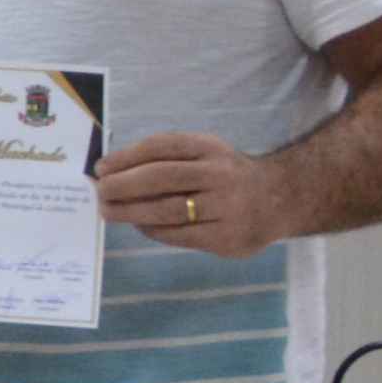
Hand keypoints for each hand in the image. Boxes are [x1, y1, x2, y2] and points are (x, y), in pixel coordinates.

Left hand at [98, 130, 282, 258]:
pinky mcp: (227, 237)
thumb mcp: (205, 154)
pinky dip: (153, 230)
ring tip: (109, 211)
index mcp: (211, 148)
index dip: (127, 156)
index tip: (101, 168)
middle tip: (100, 192)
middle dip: (124, 185)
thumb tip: (112, 173)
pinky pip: (179, 235)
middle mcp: (221, 174)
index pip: (163, 146)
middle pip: (162, 177)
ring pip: (168, 210)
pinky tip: (139, 225)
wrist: (281, 199)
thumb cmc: (226, 176)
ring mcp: (227, 207)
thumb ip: (167, 159)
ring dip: (131, 211)